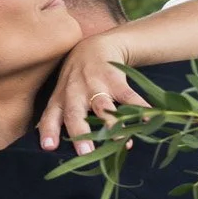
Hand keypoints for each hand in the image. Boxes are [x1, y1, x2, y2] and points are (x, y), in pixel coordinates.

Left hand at [39, 32, 150, 154]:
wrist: (97, 46)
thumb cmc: (77, 77)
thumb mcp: (62, 92)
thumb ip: (58, 116)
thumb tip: (49, 147)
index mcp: (61, 97)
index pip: (51, 115)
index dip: (49, 130)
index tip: (49, 147)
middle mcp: (76, 91)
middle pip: (75, 113)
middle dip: (79, 132)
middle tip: (85, 152)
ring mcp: (96, 85)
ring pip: (102, 106)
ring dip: (112, 124)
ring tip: (123, 142)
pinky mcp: (116, 80)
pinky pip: (128, 96)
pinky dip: (139, 108)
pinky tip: (148, 119)